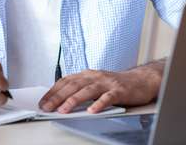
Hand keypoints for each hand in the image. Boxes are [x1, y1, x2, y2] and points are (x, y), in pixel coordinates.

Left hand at [38, 63, 162, 113]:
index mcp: (88, 74)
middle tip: (47, 107)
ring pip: (88, 90)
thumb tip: (61, 102)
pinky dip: (99, 104)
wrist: (142, 80)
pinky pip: (108, 97)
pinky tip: (92, 111)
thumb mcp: (96, 84)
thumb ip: (81, 90)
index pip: (66, 81)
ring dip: (74, 100)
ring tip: (64, 110)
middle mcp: (96, 76)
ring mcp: (108, 83)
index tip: (43, 101)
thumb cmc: (117, 84)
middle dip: (58, 97)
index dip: (53, 91)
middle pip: (73, 85)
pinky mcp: (120, 90)